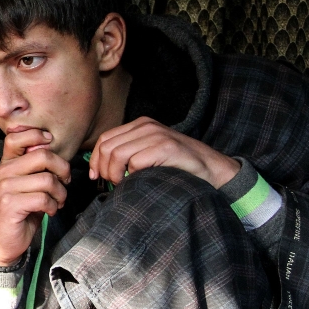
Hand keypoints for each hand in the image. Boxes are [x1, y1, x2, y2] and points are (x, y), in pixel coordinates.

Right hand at [0, 129, 69, 266]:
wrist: (3, 241)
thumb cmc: (21, 210)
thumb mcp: (27, 184)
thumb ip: (36, 167)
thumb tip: (55, 151)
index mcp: (7, 163)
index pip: (16, 136)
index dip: (37, 135)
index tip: (50, 144)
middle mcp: (4, 171)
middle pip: (42, 155)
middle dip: (62, 169)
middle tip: (65, 182)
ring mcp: (5, 187)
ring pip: (47, 180)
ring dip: (60, 193)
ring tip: (58, 202)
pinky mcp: (10, 204)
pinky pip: (43, 199)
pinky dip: (53, 207)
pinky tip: (50, 211)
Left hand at [89, 116, 240, 188]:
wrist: (212, 168)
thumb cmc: (177, 165)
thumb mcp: (149, 153)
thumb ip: (127, 154)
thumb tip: (98, 170)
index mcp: (139, 125)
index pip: (105, 139)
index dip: (95, 159)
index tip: (95, 176)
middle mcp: (146, 126)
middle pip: (107, 147)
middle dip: (104, 169)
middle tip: (113, 183)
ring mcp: (156, 135)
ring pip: (117, 154)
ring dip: (116, 174)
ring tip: (125, 183)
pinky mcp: (166, 147)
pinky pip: (136, 162)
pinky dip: (133, 175)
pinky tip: (141, 180)